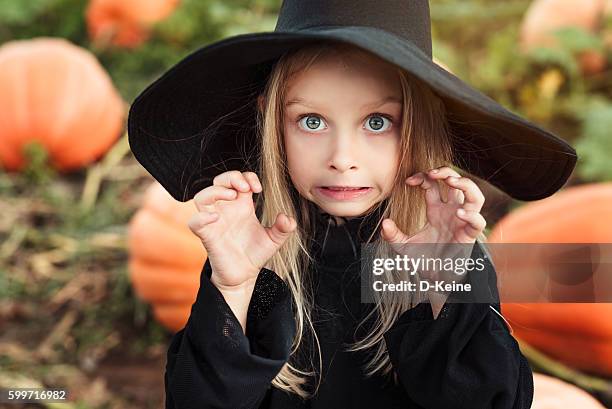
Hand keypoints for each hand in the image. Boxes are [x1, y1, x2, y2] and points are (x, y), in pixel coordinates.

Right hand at [188, 170, 296, 289]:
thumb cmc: (255, 254)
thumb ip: (284, 228)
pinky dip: (201, 217)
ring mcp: (214, 222)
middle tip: (245, 187)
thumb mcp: (275, 240)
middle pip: (219, 181)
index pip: (239, 180)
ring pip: (202, 196)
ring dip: (215, 191)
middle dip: (231, 177)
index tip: (258, 188)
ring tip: (232, 196)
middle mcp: (226, 210)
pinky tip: (216, 218)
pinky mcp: (207, 236)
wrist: (244, 276)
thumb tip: (287, 218)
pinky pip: (194, 222)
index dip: (247, 177)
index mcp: (242, 205)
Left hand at [380, 166, 486, 282]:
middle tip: (433, 173)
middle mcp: (451, 212)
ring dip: (466, 184)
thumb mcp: (402, 246)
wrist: (435, 279)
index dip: (423, 177)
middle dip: (446, 172)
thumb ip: (392, 235)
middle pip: (456, 182)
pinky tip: (459, 213)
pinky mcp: (469, 236)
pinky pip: (478, 222)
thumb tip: (384, 223)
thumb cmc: (422, 259)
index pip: (433, 184)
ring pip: (475, 196)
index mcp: (436, 209)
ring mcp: (462, 222)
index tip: (408, 181)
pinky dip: (472, 215)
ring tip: (451, 182)